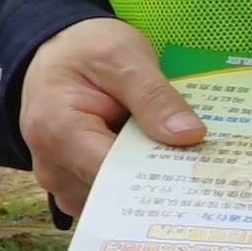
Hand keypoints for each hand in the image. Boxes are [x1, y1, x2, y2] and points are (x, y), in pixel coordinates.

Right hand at [16, 16, 200, 219]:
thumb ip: (154, 96)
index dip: (158, 174)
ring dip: (144, 184)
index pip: (114, 172)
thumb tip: (190, 136)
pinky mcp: (70, 183)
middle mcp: (50, 164)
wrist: (55, 51)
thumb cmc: (84, 49)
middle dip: (155, 181)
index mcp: (57, 130)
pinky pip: (106, 196)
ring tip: (175, 159)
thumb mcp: (123, 57)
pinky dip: (132, 183)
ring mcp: (58, 179)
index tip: (200, 171)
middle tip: (200, 165)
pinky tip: (153, 161)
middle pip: (113, 192)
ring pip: (112, 201)